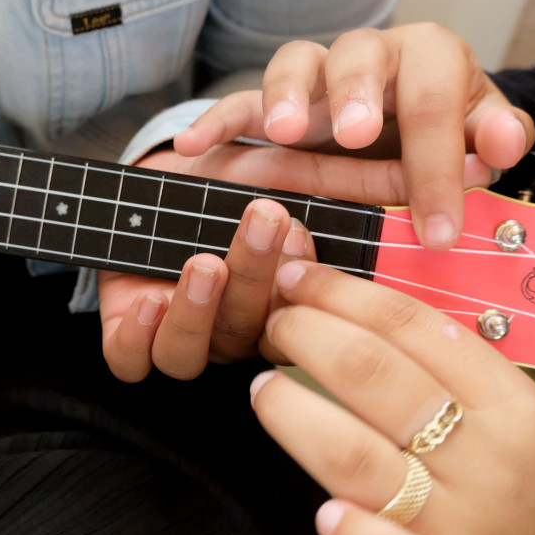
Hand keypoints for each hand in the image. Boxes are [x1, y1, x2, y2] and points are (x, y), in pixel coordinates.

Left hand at [98, 145, 316, 381]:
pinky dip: (136, 337)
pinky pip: (130, 361)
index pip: (294, 326)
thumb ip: (332, 182)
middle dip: (255, 275)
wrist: (154, 173)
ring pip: (186, 356)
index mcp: (269, 310)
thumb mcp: (276, 172)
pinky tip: (148, 300)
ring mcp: (176, 339)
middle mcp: (226, 334)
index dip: (299, 292)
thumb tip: (409, 183)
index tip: (301, 236)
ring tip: (204, 262)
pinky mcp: (126, 338)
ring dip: (196, 311)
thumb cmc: (223, 178)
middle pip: (243, 333)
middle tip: (264, 219)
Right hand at [175, 23, 534, 250]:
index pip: (434, 99)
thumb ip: (488, 141)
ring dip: (287, 95)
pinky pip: (238, 102)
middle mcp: (370, 54)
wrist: (405, 119)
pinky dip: (215, 121)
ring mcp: (317, 75)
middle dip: (356, 94)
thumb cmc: (437, 135)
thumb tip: (503, 147)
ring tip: (282, 133)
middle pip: (359, 53)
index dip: (440, 163)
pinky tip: (192, 147)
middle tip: (354, 134)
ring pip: (294, 61)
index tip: (437, 229)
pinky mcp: (273, 100)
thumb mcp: (475, 138)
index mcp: (429, 58)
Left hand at [251, 262, 534, 534]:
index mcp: (511, 406)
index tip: (295, 278)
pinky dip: (353, 533)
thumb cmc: (500, 501)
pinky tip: (326, 515)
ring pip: (355, 452)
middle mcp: (495, 460)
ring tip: (263, 390)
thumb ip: (435, 371)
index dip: (341, 293)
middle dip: (305, 335)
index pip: (414, 326)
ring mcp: (469, 526)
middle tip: (270, 325)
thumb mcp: (493, 428)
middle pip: (373, 373)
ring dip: (292, 411)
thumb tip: (343, 302)